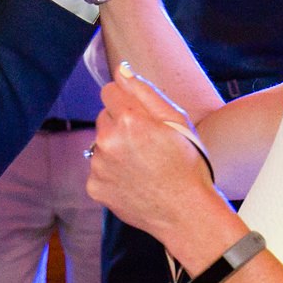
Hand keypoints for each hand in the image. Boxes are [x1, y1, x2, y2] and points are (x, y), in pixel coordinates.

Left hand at [85, 63, 232, 263]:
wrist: (186, 213)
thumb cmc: (187, 164)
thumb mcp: (177, 121)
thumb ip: (145, 91)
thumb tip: (122, 70)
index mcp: (129, 120)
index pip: (109, 91)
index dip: (126, 101)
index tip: (140, 115)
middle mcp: (107, 141)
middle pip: (104, 118)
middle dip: (121, 125)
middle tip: (148, 144)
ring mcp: (98, 166)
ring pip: (100, 144)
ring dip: (115, 149)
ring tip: (143, 165)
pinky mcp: (94, 187)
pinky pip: (98, 169)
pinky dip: (111, 173)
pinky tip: (134, 181)